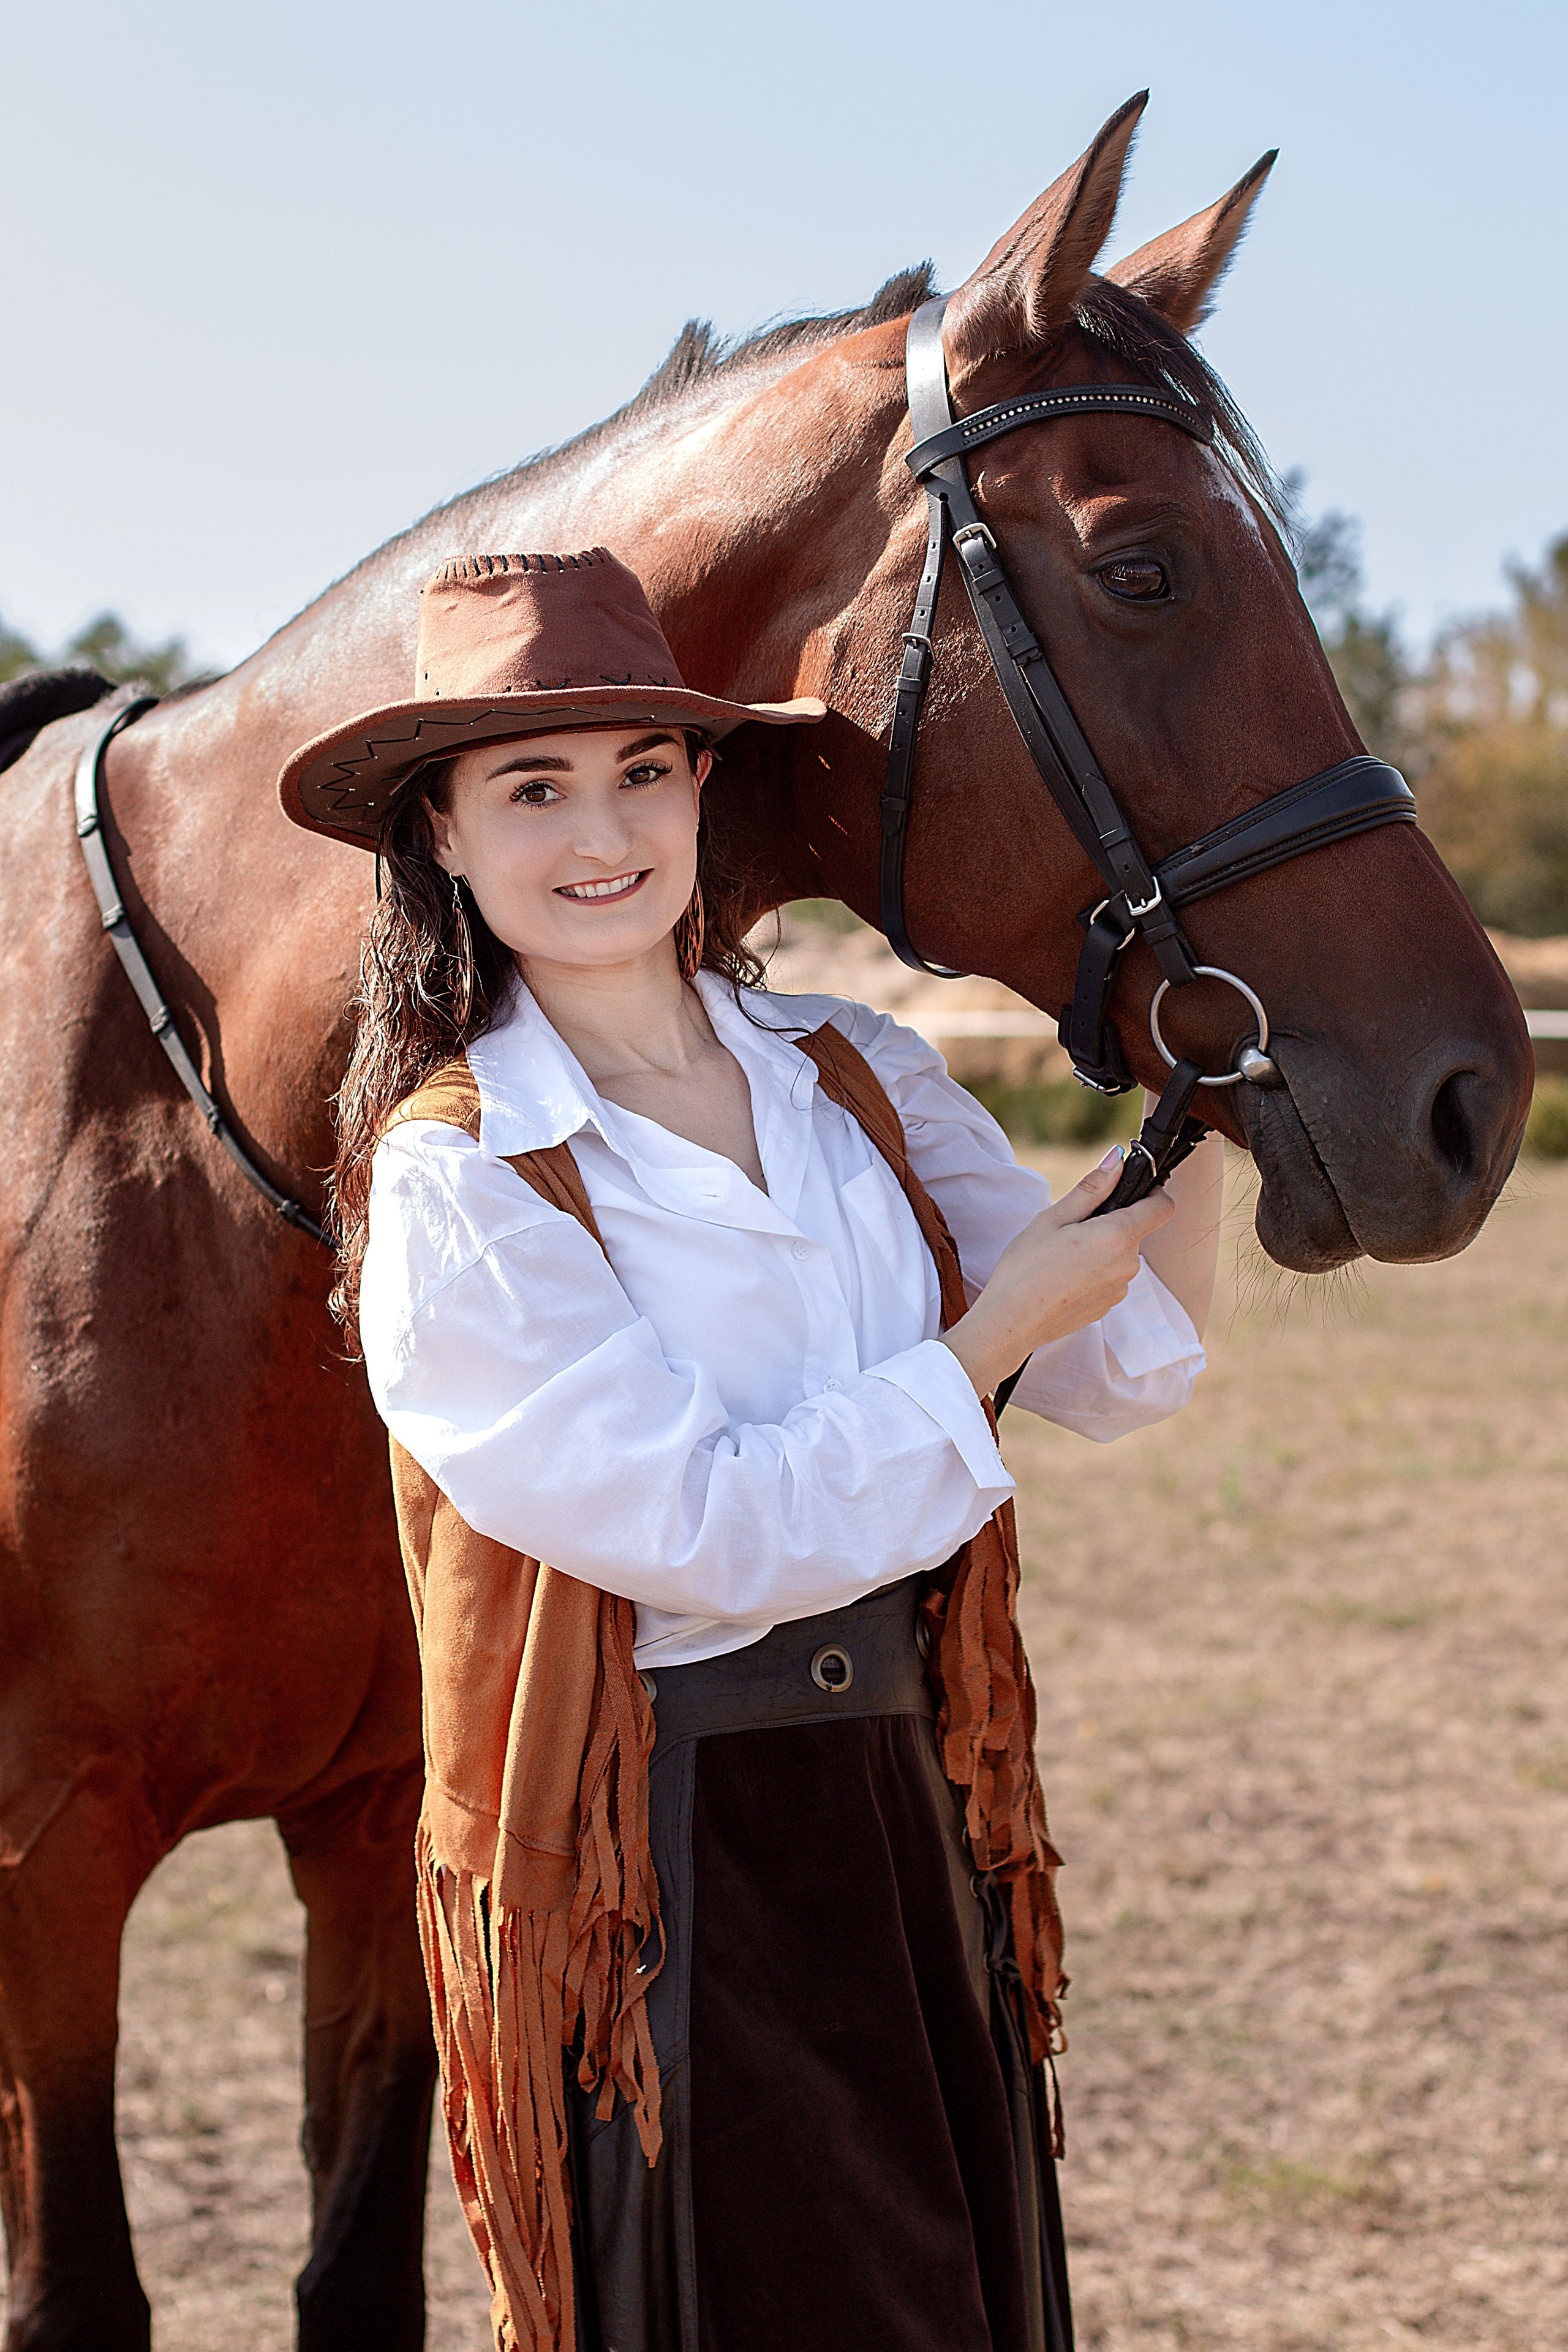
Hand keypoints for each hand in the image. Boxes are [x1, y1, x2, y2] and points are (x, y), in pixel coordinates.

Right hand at [939, 1152, 1174, 1400]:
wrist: (1011, 1322)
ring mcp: (1120, 1288)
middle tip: (1072, 1227)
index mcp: (1118, 1236)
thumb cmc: (1025, 1268)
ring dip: (1102, 1248)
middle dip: (1111, 1222)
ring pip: (1121, 1254)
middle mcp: (1128, 1264)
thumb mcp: (1053, 1218)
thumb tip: (1117, 1160)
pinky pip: (1111, 1277)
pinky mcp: (1109, 1305)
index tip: (1130, 1188)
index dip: (1151, 1192)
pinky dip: (1095, 1271)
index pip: (1162, 1207)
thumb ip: (1092, 1188)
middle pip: (1136, 1230)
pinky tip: (1064, 1276)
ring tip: (1062, 1255)